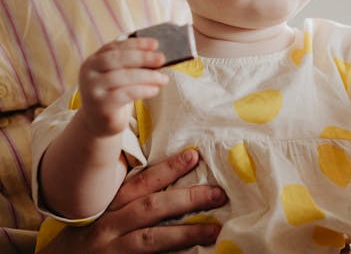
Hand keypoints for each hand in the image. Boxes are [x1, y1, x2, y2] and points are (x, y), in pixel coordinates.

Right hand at [38, 148, 226, 253]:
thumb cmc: (83, 238)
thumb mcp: (99, 213)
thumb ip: (128, 199)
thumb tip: (169, 181)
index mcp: (106, 206)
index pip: (140, 183)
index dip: (168, 169)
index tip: (194, 155)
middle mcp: (107, 226)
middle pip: (151, 208)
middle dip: (187, 199)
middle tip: (219, 193)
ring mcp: (112, 251)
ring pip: (151, 240)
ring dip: (185, 233)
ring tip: (213, 230)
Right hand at [78, 37, 167, 136]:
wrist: (100, 122)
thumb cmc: (115, 93)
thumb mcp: (120, 75)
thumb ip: (132, 63)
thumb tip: (157, 54)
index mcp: (93, 61)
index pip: (115, 47)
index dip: (136, 44)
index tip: (155, 44)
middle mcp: (89, 73)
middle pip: (116, 59)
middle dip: (142, 57)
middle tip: (162, 59)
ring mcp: (92, 90)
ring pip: (122, 77)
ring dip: (147, 76)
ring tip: (163, 79)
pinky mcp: (100, 105)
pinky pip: (124, 94)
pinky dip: (143, 90)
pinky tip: (155, 90)